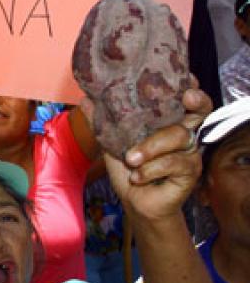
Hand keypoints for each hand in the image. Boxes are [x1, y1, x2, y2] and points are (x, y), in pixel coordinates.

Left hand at [90, 86, 211, 220]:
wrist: (134, 202)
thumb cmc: (129, 170)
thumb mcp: (111, 143)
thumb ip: (101, 121)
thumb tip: (85, 99)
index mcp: (167, 122)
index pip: (184, 100)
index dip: (190, 88)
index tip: (187, 80)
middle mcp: (183, 133)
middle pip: (198, 111)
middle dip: (195, 102)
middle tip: (186, 98)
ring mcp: (189, 152)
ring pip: (178, 136)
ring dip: (150, 147)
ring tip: (131, 159)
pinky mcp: (191, 171)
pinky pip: (175, 162)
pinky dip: (151, 169)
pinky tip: (138, 175)